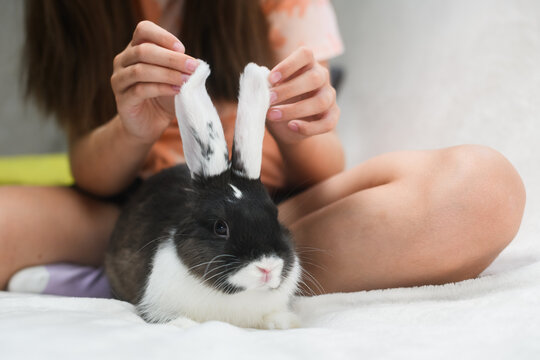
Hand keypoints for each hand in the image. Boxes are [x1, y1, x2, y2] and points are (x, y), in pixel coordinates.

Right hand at [110, 21, 198, 143]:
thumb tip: (196, 64)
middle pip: (143, 51)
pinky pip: (140, 90)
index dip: (163, 36)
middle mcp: (122, 61)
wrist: (147, 126)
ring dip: (168, 74)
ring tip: (186, 80)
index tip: (182, 49)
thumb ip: (180, 68)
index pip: (143, 30)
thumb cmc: (162, 98)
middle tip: (193, 67)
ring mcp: (119, 80)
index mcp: (135, 50)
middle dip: (172, 58)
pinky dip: (161, 88)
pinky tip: (177, 91)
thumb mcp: (174, 79)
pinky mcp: (122, 100)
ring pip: (140, 70)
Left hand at [265, 47, 339, 144]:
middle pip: (314, 78)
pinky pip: (327, 123)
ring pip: (321, 102)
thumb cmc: (278, 102)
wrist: (288, 127)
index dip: (288, 65)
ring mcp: (329, 97)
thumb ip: (266, 86)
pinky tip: (292, 126)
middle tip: (269, 99)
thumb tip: (258, 85)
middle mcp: (322, 77)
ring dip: (294, 109)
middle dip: (289, 89)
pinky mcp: (332, 116)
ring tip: (272, 115)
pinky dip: (308, 127)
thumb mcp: (271, 91)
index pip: (305, 55)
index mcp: (307, 64)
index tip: (271, 79)